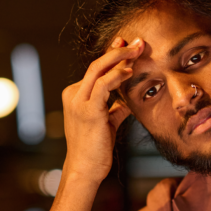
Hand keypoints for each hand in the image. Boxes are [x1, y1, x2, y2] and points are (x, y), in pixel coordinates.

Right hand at [61, 37, 143, 182]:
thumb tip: (129, 100)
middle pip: (97, 64)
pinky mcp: (87, 111)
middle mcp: (73, 95)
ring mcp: (77, 102)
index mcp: (75, 95)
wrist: (85, 169)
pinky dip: (116, 76)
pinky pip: (102, 86)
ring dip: (119, 57)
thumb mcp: (108, 122)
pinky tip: (129, 71)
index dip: (113, 55)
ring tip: (137, 50)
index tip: (128, 45)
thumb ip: (116, 108)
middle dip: (118, 50)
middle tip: (137, 41)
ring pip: (98, 70)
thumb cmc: (96, 148)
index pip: (96, 70)